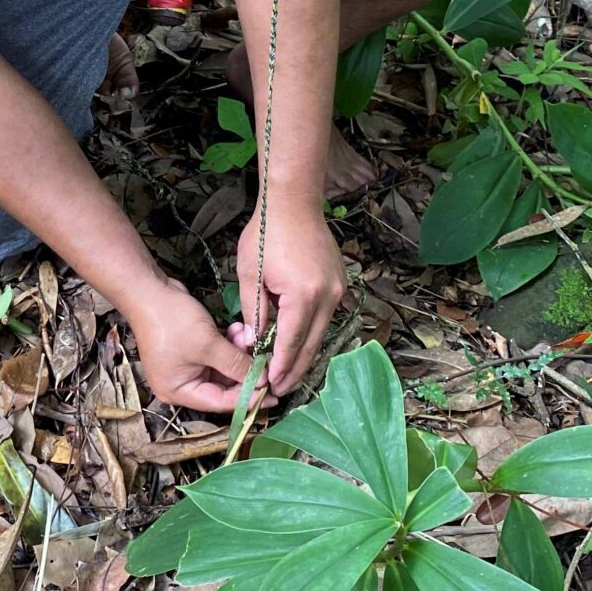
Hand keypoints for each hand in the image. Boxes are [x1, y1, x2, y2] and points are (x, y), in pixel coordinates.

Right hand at [126, 276, 257, 412]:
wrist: (148, 290)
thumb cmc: (173, 322)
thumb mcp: (209, 345)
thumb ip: (237, 365)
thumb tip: (262, 381)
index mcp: (179, 392)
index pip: (220, 402)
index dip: (247, 398)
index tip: (273, 395)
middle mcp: (181, 384)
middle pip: (222, 387)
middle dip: (243, 371)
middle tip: (267, 363)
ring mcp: (185, 366)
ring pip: (221, 369)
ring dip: (237, 354)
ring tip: (246, 337)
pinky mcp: (189, 350)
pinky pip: (215, 355)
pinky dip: (227, 345)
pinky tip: (237, 330)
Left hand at [237, 200, 345, 394]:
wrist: (293, 202)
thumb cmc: (267, 233)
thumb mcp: (250, 274)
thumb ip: (254, 312)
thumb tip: (254, 343)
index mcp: (303, 296)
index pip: (290, 343)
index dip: (280, 367)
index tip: (271, 385)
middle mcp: (328, 296)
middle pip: (311, 344)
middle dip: (296, 369)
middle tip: (281, 388)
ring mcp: (339, 289)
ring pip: (321, 332)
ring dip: (305, 351)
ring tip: (288, 371)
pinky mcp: (341, 283)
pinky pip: (327, 315)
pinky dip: (312, 331)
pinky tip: (299, 341)